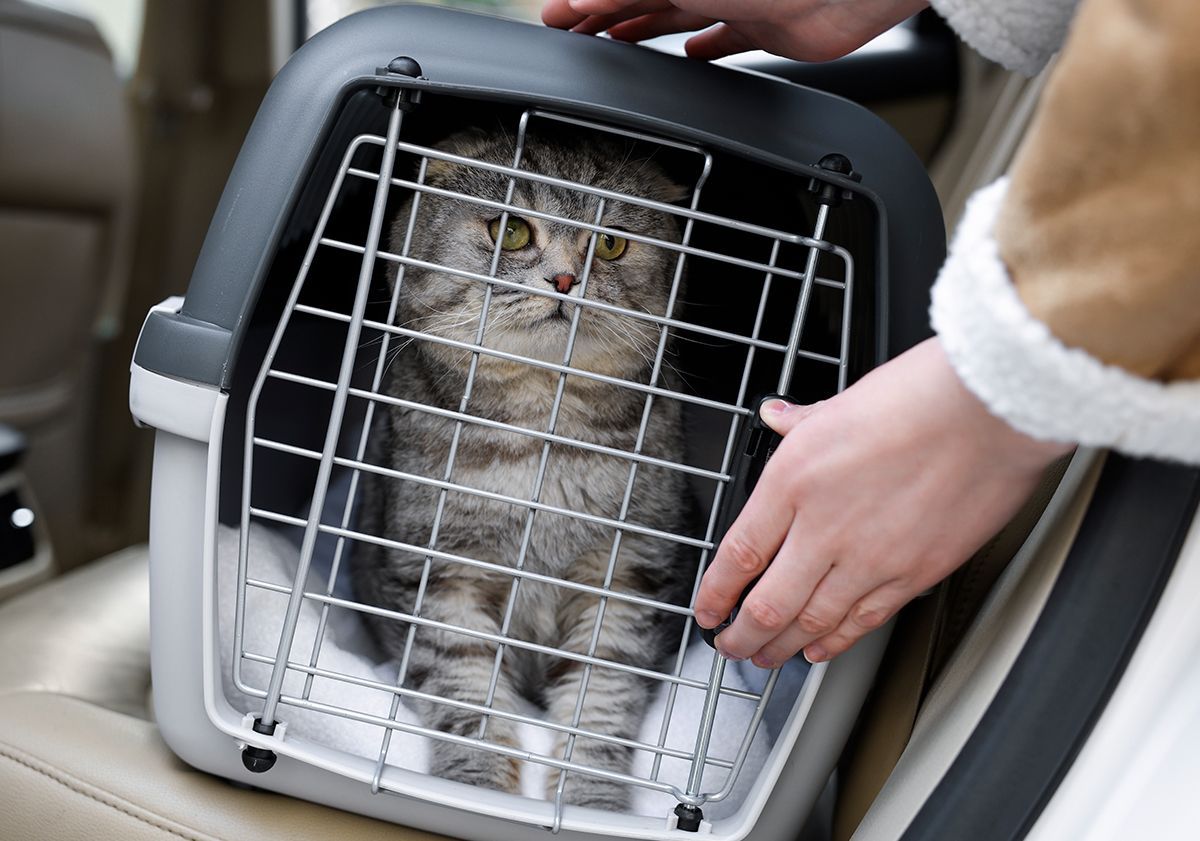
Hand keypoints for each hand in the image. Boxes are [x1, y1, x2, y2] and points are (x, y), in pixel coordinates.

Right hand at [542, 0, 929, 61]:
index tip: (557, 14)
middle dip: (606, 15)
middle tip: (572, 33)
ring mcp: (737, 0)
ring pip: (676, 17)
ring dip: (643, 30)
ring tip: (613, 44)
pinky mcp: (767, 28)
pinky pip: (726, 40)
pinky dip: (704, 49)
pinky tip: (691, 58)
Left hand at [693, 337, 1073, 666]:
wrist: (990, 411)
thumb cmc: (921, 397)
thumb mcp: (840, 401)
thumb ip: (800, 421)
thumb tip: (777, 417)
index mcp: (794, 481)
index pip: (739, 554)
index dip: (715, 593)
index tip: (706, 609)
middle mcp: (824, 527)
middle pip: (767, 603)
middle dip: (740, 636)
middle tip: (729, 647)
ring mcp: (868, 557)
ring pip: (811, 622)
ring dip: (781, 648)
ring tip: (765, 659)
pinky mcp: (913, 575)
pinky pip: (862, 622)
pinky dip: (835, 642)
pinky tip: (820, 650)